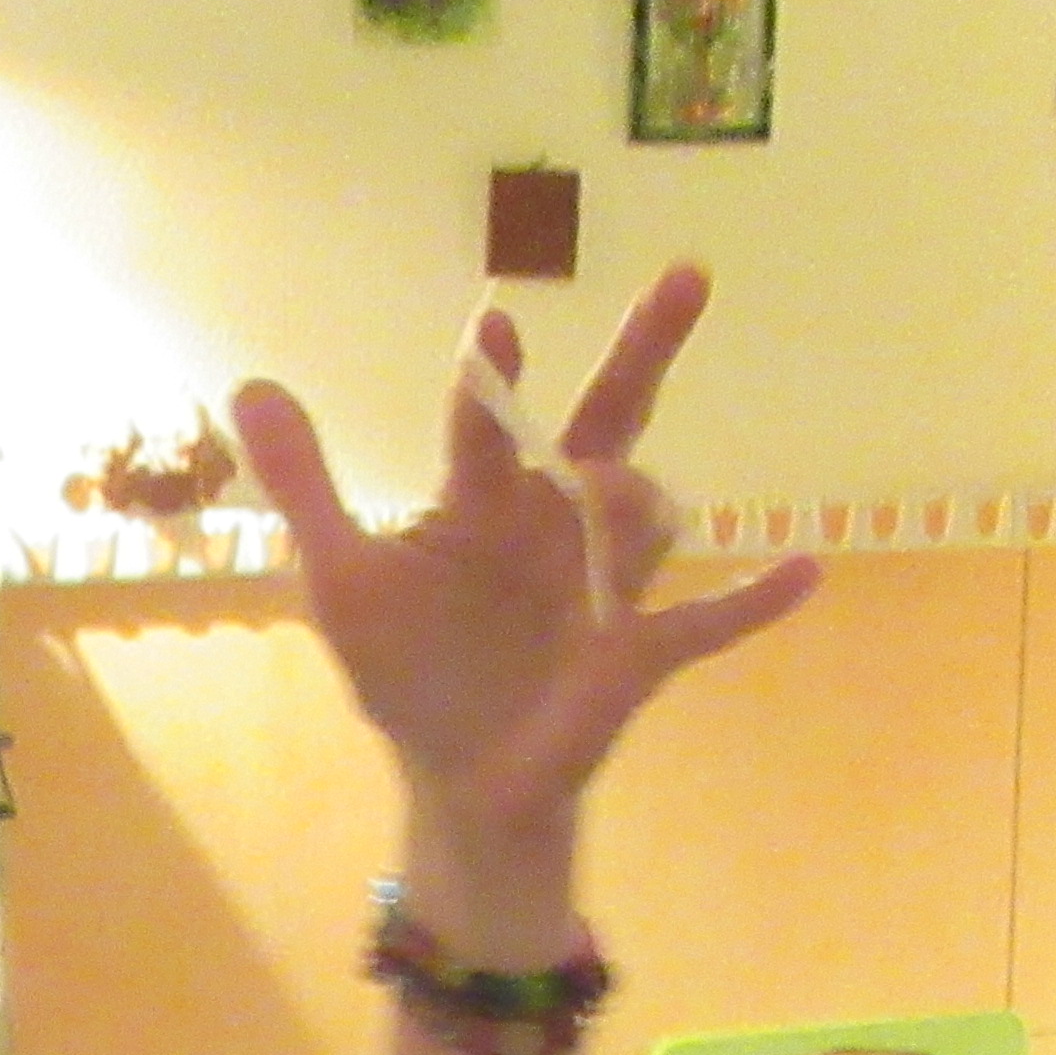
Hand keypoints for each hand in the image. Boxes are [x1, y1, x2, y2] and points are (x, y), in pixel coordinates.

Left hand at [229, 263, 821, 902]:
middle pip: (607, 419)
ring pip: (643, 513)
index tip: (493, 324)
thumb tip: (247, 381)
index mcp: (483, 502)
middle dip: (642, 350)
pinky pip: (708, 621)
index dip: (493, 375)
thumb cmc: (407, 669)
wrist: (460, 778)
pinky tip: (807, 570)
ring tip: (616, 513)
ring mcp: (604, 583)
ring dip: (636, 505)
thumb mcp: (340, 578)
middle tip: (687, 276)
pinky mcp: (639, 653)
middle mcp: (554, 523)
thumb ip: (305, 484)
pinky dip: (756, 599)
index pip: (490, 423)